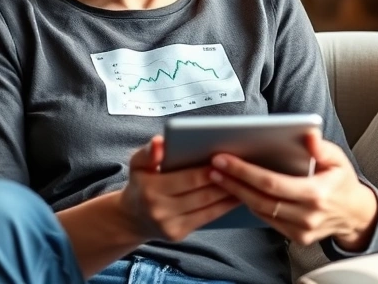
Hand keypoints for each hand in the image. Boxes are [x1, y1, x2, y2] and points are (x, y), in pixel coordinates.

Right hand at [120, 136, 239, 241]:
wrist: (131, 218)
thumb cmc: (140, 184)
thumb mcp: (138, 164)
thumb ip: (148, 152)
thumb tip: (160, 142)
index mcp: (150, 189)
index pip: (188, 179)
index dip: (210, 171)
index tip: (227, 160)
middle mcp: (159, 210)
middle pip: (201, 194)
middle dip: (224, 182)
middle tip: (243, 170)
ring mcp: (169, 225)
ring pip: (207, 207)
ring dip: (229, 195)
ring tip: (245, 181)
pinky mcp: (178, 234)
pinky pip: (206, 218)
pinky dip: (224, 207)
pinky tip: (236, 196)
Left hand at [208, 131, 377, 248]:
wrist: (355, 214)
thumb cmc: (342, 181)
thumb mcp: (338, 159)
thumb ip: (322, 147)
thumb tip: (308, 134)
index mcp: (317, 194)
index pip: (272, 183)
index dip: (245, 172)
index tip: (224, 160)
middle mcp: (307, 215)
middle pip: (260, 199)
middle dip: (233, 182)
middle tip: (213, 167)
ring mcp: (301, 230)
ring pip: (261, 211)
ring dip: (237, 194)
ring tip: (220, 177)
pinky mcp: (297, 238)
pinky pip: (268, 220)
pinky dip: (252, 204)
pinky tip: (239, 191)